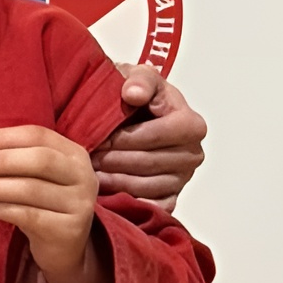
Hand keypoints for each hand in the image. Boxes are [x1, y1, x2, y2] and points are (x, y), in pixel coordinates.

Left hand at [0, 126, 99, 275]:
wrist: (64, 247)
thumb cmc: (42, 203)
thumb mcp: (32, 176)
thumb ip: (10, 160)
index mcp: (73, 153)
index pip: (37, 135)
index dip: (2, 137)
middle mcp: (83, 175)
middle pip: (39, 159)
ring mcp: (80, 203)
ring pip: (31, 189)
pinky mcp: (69, 229)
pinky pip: (28, 215)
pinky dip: (1, 208)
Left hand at [92, 66, 205, 211]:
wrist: (133, 112)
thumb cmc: (136, 94)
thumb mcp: (138, 76)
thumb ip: (140, 79)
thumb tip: (134, 93)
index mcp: (191, 123)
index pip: (160, 136)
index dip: (129, 138)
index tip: (102, 138)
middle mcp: (193, 153)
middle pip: (152, 162)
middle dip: (117, 160)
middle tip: (89, 158)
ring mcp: (183, 178)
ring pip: (149, 186)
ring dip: (117, 181)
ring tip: (91, 173)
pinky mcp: (172, 196)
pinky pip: (152, 206)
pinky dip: (128, 200)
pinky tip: (105, 191)